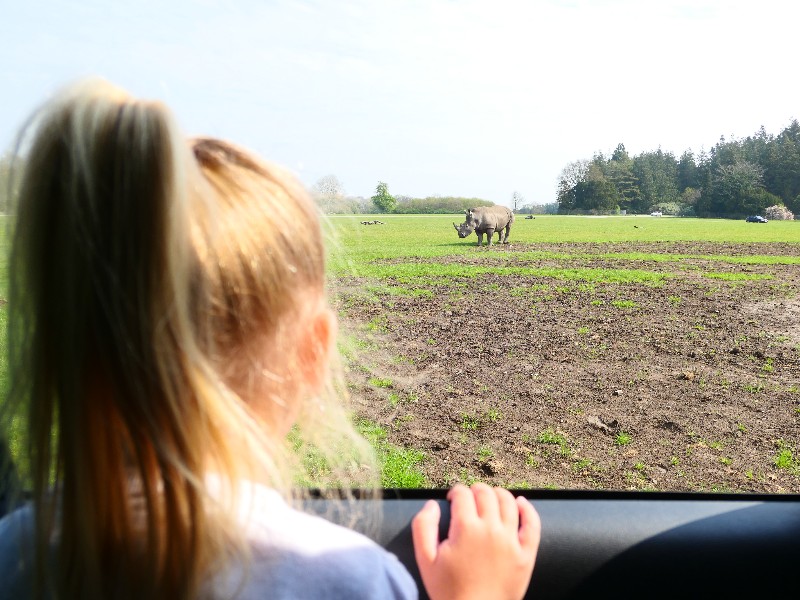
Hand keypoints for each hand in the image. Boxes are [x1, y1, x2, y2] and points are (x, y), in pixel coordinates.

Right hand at [411, 483, 540, 599]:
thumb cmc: (448, 590)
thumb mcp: (426, 560)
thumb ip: (423, 527)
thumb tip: (432, 504)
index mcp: (466, 529)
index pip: (462, 494)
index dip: (455, 492)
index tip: (452, 499)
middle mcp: (491, 529)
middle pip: (485, 494)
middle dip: (474, 490)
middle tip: (469, 499)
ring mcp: (511, 541)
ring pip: (508, 502)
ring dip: (497, 494)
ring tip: (489, 499)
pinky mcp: (526, 554)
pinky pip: (532, 524)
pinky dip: (528, 509)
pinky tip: (520, 503)